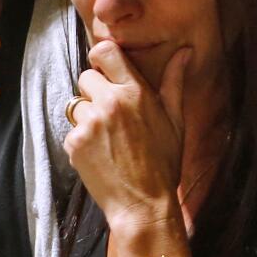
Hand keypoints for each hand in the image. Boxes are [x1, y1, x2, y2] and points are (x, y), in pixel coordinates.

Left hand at [63, 41, 191, 235]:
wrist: (143, 204)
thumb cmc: (163, 163)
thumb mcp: (175, 120)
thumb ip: (173, 82)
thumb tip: (184, 52)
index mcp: (135, 92)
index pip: (104, 52)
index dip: (101, 59)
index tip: (106, 71)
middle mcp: (110, 102)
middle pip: (86, 77)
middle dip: (95, 92)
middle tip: (112, 117)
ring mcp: (89, 123)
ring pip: (77, 105)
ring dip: (87, 118)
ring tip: (108, 140)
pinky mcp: (74, 142)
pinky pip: (72, 130)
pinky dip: (81, 141)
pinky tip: (100, 155)